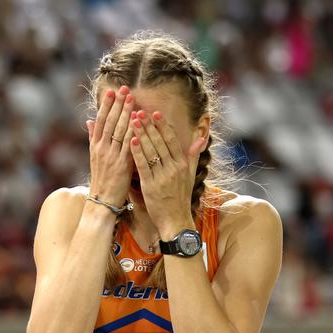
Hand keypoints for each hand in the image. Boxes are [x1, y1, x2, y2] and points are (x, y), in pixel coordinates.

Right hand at [86, 85, 135, 206]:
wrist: (102, 201)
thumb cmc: (101, 180)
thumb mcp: (94, 157)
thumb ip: (93, 138)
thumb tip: (88, 121)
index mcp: (95, 146)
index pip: (100, 121)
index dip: (106, 105)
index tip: (111, 91)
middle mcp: (102, 149)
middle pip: (110, 122)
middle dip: (117, 104)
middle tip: (124, 88)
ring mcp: (111, 156)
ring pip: (119, 130)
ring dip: (125, 113)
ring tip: (132, 98)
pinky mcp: (122, 165)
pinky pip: (129, 145)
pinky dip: (133, 132)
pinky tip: (139, 121)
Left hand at [129, 111, 206, 239]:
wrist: (176, 221)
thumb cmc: (181, 198)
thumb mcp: (190, 176)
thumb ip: (193, 156)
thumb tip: (201, 138)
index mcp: (182, 164)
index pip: (172, 140)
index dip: (163, 126)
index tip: (155, 113)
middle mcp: (173, 168)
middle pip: (160, 142)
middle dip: (149, 126)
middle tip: (139, 111)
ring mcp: (162, 177)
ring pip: (151, 151)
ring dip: (141, 134)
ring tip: (133, 121)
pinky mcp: (151, 186)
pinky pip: (143, 166)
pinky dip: (137, 152)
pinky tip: (131, 141)